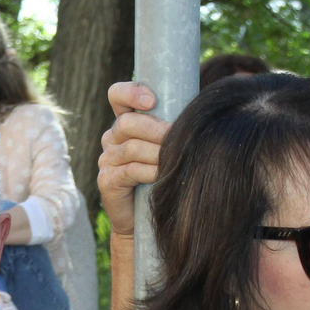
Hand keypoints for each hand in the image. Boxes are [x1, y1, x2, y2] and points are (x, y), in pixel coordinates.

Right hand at [99, 82, 170, 237]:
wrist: (147, 216)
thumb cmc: (165, 175)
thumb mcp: (169, 144)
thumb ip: (175, 125)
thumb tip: (203, 108)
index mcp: (126, 123)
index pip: (117, 95)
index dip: (130, 92)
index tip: (152, 101)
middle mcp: (112, 139)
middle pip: (127, 123)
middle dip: (155, 129)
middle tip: (177, 135)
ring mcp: (106, 160)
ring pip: (131, 147)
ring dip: (157, 152)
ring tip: (176, 158)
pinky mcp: (106, 181)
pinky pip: (129, 170)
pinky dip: (150, 171)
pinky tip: (162, 175)